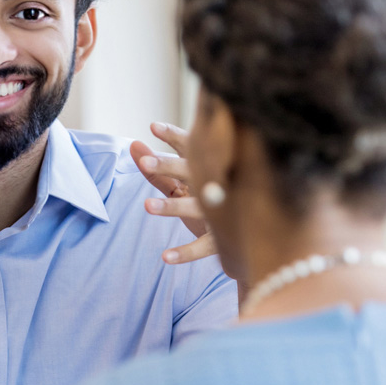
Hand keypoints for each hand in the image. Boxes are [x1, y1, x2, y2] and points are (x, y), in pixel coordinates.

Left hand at [130, 121, 217, 264]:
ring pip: (196, 207)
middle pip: (191, 172)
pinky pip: (203, 247)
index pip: (190, 146)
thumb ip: (157, 171)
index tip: (153, 127)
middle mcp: (214, 185)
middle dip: (169, 166)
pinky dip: (185, 252)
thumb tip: (132, 145)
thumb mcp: (182, 185)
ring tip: (147, 205)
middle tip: (146, 163)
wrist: (253, 236)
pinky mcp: (223, 238)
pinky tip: (165, 257)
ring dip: (172, 207)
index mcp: (205, 168)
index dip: (173, 136)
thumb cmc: (207, 201)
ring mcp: (220, 212)